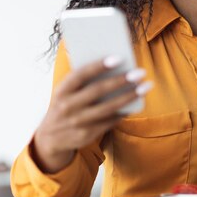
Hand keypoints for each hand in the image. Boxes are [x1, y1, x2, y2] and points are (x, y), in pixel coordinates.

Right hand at [32, 56, 151, 172]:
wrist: (51, 138)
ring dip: (129, 97)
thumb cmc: (65, 104)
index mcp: (61, 90)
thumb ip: (82, 80)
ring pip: (108, 108)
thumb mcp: (65, 92)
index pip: (80, 74)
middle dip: (121, 80)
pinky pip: (110, 121)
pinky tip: (136, 103)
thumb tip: (113, 64)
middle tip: (140, 72)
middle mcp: (68, 106)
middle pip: (98, 91)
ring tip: (145, 86)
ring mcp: (77, 122)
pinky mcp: (87, 134)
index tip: (119, 57)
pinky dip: (124, 111)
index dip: (99, 65)